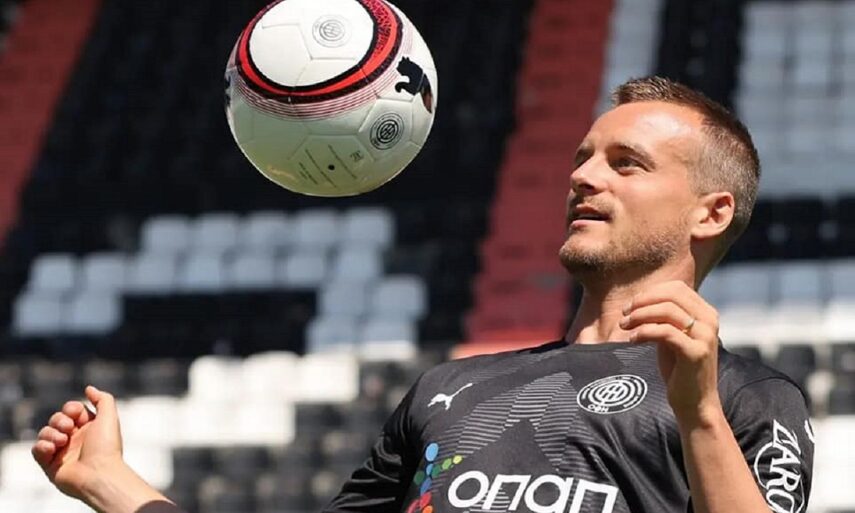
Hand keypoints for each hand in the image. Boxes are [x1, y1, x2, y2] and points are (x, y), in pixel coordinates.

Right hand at [32, 386, 124, 502]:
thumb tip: (88, 389)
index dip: (71, 408)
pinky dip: (41, 446)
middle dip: (60, 420)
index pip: (72, 410)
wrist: (99, 474)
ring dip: (51, 433)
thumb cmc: (106, 446)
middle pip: (57, 420)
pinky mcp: (50, 465)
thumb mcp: (109, 417)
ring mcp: (62, 452)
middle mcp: (75, 439)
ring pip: (45, 433)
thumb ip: (102, 399)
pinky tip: (52, 448)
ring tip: (62, 441)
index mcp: (89, 428)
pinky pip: (37, 450)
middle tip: (69, 428)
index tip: (75, 412)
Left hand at [620, 281, 721, 420]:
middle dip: (642, 301)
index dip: (650, 293)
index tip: (631, 305)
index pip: (676, 288)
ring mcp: (705, 336)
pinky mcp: (696, 352)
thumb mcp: (672, 336)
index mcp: (706, 313)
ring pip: (666, 310)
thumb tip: (640, 299)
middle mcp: (710, 321)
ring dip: (639, 316)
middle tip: (624, 315)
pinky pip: (665, 332)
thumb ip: (664, 317)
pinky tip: (632, 340)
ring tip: (624, 326)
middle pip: (671, 295)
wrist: (694, 404)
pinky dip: (644, 332)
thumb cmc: (679, 369)